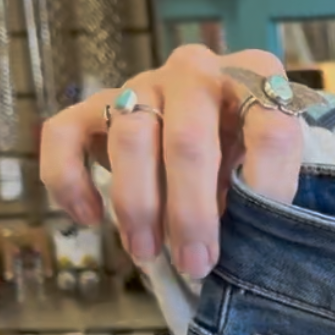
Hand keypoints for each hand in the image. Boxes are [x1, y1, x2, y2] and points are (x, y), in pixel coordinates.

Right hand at [39, 46, 303, 278]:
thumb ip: (261, 197)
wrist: (207, 128)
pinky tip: (89, 218)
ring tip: (146, 252)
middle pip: (189, 138)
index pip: (269, 128)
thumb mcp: (267, 170)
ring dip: (136, 203)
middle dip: (190, 212)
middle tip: (194, 263)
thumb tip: (245, 247)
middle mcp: (196, 71)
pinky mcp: (96, 104)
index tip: (260, 236)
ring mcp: (142, 83)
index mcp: (255, 77)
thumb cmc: (245, 155)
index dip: (267, 187)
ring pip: (130, 135)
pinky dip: (69, 179)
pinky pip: (64, 134)